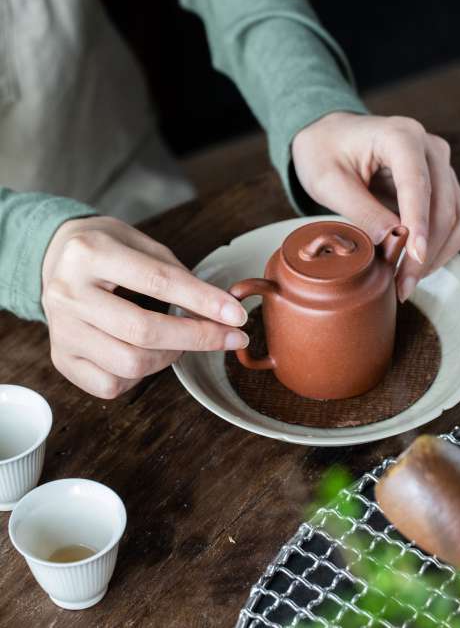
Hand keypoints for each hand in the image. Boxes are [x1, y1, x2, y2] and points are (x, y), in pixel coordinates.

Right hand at [42, 216, 248, 398]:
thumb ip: (176, 273)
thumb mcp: (139, 242)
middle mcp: (68, 293)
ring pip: (129, 364)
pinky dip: (139, 377)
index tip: (236, 315)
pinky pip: (109, 385)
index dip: (203, 301)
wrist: (54, 257)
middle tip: (228, 337)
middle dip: (197, 337)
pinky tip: (146, 355)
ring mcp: (61, 330)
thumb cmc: (104, 248)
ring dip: (170, 358)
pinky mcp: (61, 358)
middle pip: (143, 331)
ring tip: (182, 342)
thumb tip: (220, 308)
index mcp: (90, 253)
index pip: (157, 282)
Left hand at [292, 112, 459, 300]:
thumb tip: (393, 241)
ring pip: (458, 216)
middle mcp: (430, 149)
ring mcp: (442, 167)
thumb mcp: (328, 181)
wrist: (330, 138)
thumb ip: (361, 208)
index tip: (413, 257)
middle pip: (443, 206)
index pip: (417, 183)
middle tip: (400, 285)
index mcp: (400, 137)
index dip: (418, 223)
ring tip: (410, 282)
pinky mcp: (444, 185)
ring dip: (441, 253)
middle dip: (424, 252)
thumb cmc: (325, 153)